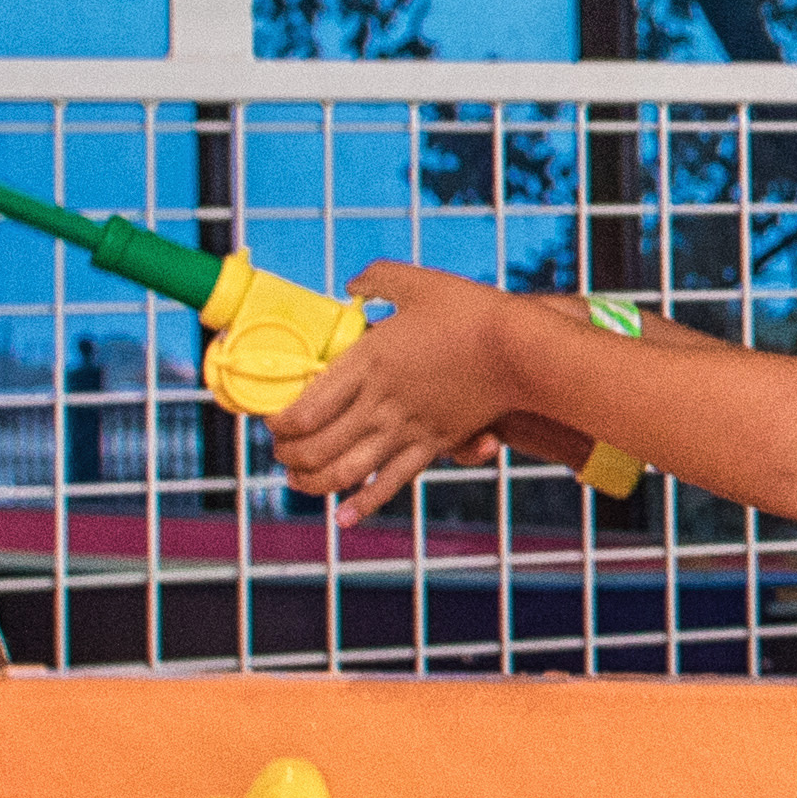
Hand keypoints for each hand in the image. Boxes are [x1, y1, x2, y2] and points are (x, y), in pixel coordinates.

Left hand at [265, 264, 512, 516]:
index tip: (273, 423)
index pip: (306, 408)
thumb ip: (377, 279)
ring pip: (346, 469)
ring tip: (298, 483)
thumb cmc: (472, 310)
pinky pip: (390, 482)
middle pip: (317, 445)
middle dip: (289, 455)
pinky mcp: (434, 443)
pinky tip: (342, 517)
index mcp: (368, 360)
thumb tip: (351, 286)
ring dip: (313, 482)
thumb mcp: (418, 282)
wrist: (523, 348)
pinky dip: (363, 504)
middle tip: (280, 453)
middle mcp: (381, 400)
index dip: (280, 424)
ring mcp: (407, 427)